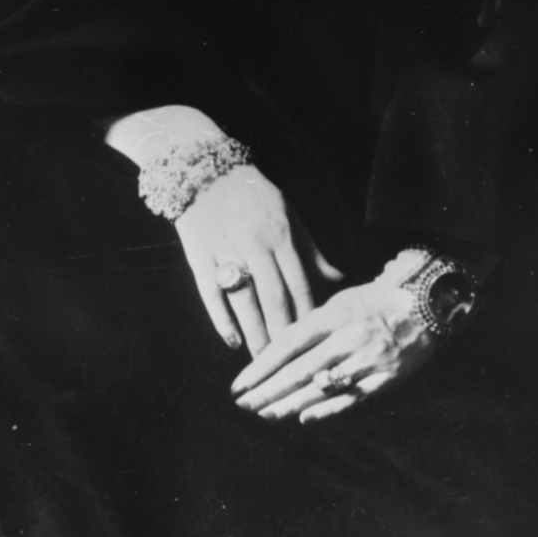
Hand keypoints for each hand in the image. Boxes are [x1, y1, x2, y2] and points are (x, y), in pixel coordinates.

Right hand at [175, 166, 341, 355]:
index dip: (307, 317)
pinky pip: (212, 295)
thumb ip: (311, 249)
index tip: (315, 344)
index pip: (299, 285)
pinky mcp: (199, 257)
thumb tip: (338, 278)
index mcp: (280, 235)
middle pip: (274, 300)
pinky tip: (232, 341)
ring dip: (255, 335)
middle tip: (291, 368)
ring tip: (264, 363)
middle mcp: (255, 246)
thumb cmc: (250, 193)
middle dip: (284, 336)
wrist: (201, 168)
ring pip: (245, 303)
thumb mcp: (287, 213)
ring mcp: (226, 252)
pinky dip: (222, 320)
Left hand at [229, 277, 437, 423]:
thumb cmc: (374, 301)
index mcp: (331, 316)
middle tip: (243, 405)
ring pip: (322, 386)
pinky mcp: (385, 379)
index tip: (239, 383)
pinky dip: (328, 409)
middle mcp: (346, 338)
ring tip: (265, 414)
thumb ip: (311, 324)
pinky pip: (352, 398)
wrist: (425, 304)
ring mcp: (366, 360)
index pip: (288, 344)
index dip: (261, 366)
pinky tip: (304, 418)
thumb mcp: (339, 300)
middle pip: (300, 369)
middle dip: (268, 390)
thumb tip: (277, 348)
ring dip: (290, 404)